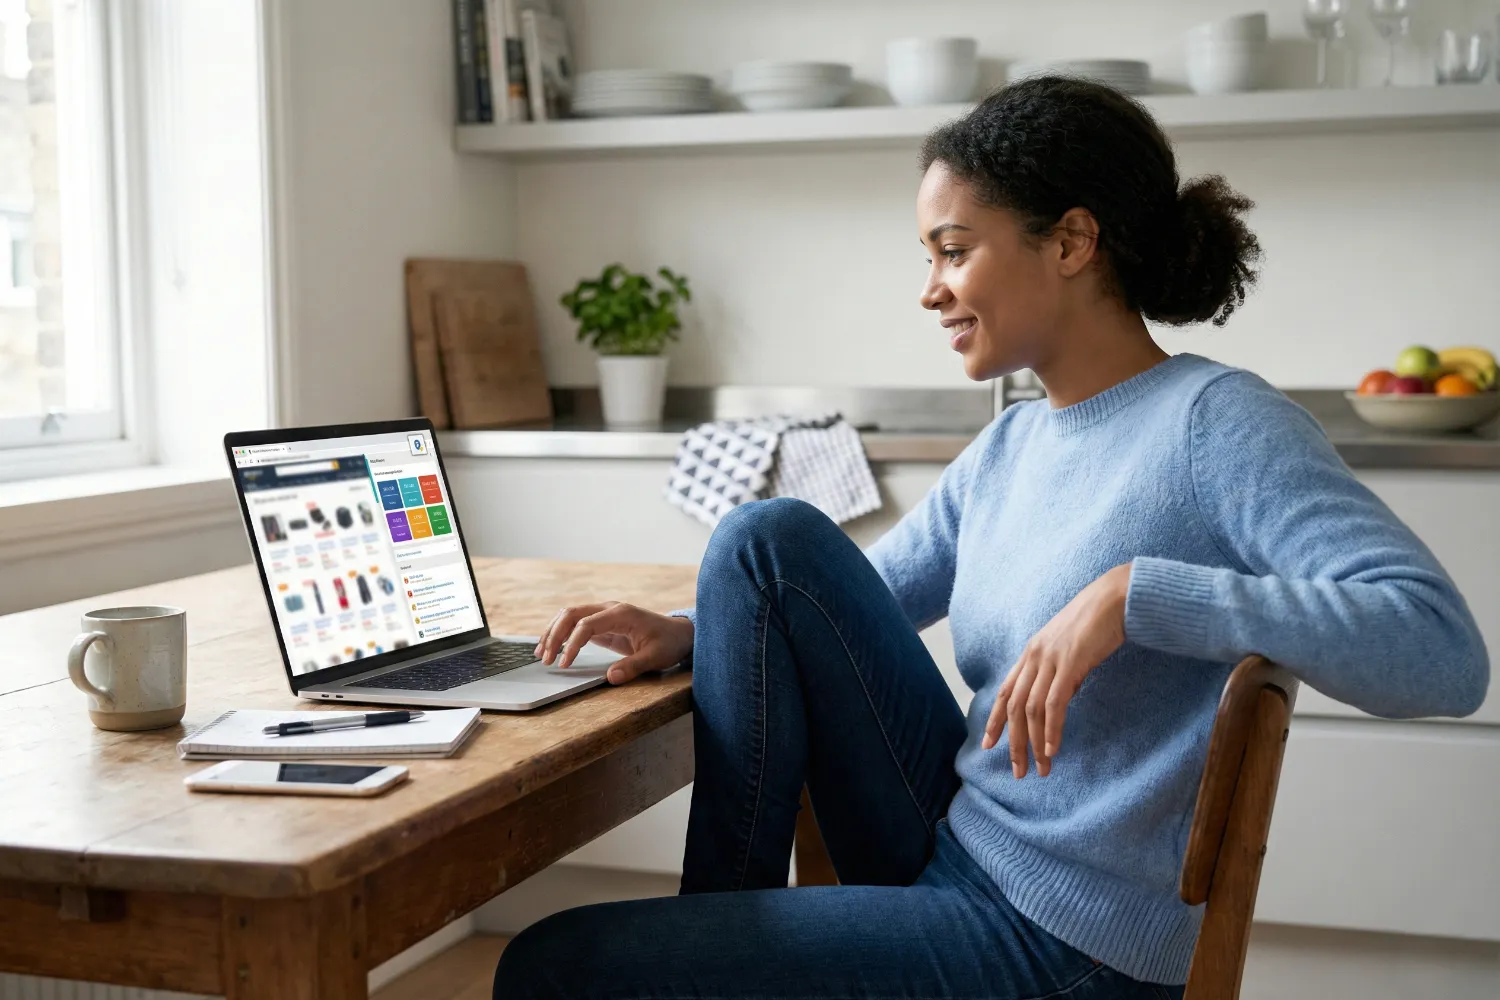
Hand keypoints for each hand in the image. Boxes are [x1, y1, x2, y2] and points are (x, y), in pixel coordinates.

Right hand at [535, 602, 694, 683]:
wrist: (679, 633)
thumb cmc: (668, 643)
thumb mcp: (655, 657)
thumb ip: (633, 666)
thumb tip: (610, 678)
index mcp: (621, 613)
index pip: (586, 624)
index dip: (572, 644)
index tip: (564, 664)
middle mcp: (609, 609)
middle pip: (571, 614)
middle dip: (554, 635)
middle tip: (545, 658)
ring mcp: (604, 614)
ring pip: (570, 615)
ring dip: (553, 632)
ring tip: (541, 652)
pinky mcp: (602, 623)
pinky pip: (576, 623)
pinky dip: (561, 633)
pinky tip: (552, 647)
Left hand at [982, 564, 1131, 777]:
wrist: (1115, 598)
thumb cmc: (1096, 623)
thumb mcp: (1070, 650)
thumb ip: (1059, 674)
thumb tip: (1056, 704)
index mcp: (1031, 653)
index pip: (1005, 691)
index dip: (995, 720)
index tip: (988, 744)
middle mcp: (1034, 656)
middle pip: (1014, 707)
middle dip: (1013, 742)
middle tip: (1017, 771)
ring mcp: (1050, 659)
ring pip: (1031, 710)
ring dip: (1034, 743)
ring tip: (1040, 768)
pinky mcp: (1070, 663)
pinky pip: (1054, 703)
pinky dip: (1051, 729)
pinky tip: (1052, 749)